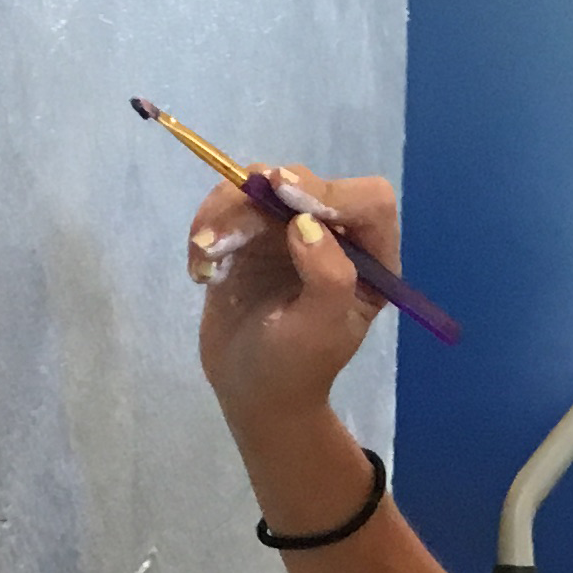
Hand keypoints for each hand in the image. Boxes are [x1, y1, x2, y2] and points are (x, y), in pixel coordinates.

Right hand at [188, 169, 397, 438]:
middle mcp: (334, 235)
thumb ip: (328, 277)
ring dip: (223, 213)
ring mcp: (289, 230)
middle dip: (258, 202)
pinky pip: (227, 204)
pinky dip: (207, 227)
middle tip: (220, 239)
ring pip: (258, 186)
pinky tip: (200, 270)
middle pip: (303, 182)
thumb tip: (308, 222)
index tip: (285, 198)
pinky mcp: (251, 233)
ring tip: (204, 257)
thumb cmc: (294, 369)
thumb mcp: (320, 333)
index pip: (369, 201)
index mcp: (371, 259)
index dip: (330, 192)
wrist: (250, 390)